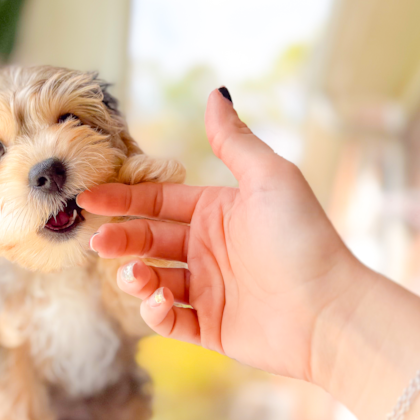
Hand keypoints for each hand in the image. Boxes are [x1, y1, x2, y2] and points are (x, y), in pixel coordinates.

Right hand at [80, 88, 373, 385]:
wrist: (329, 312)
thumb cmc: (304, 239)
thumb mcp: (269, 179)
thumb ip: (234, 140)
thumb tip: (216, 91)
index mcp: (219, 213)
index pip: (158, 202)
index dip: (123, 199)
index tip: (90, 197)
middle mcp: (210, 250)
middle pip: (149, 241)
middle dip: (121, 240)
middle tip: (98, 241)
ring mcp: (209, 290)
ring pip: (153, 281)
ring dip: (136, 277)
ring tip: (136, 274)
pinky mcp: (211, 328)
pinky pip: (170, 319)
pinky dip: (156, 311)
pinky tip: (158, 300)